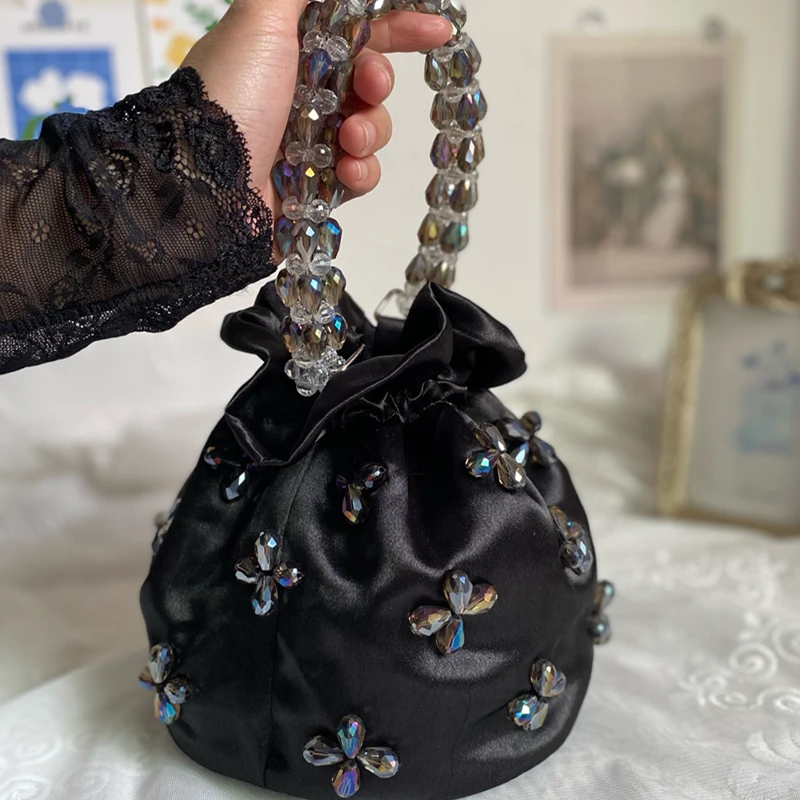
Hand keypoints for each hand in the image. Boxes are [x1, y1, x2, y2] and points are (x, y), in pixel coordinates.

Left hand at [183, 0, 451, 215]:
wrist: (204, 184)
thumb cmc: (227, 97)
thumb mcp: (260, 18)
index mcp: (291, 50)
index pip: (356, 30)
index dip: (399, 27)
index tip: (438, 30)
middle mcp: (303, 94)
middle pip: (369, 81)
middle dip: (379, 82)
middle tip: (369, 88)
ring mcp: (311, 142)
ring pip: (371, 129)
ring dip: (370, 131)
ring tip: (348, 140)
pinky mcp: (317, 187)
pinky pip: (362, 175)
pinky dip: (361, 172)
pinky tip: (346, 172)